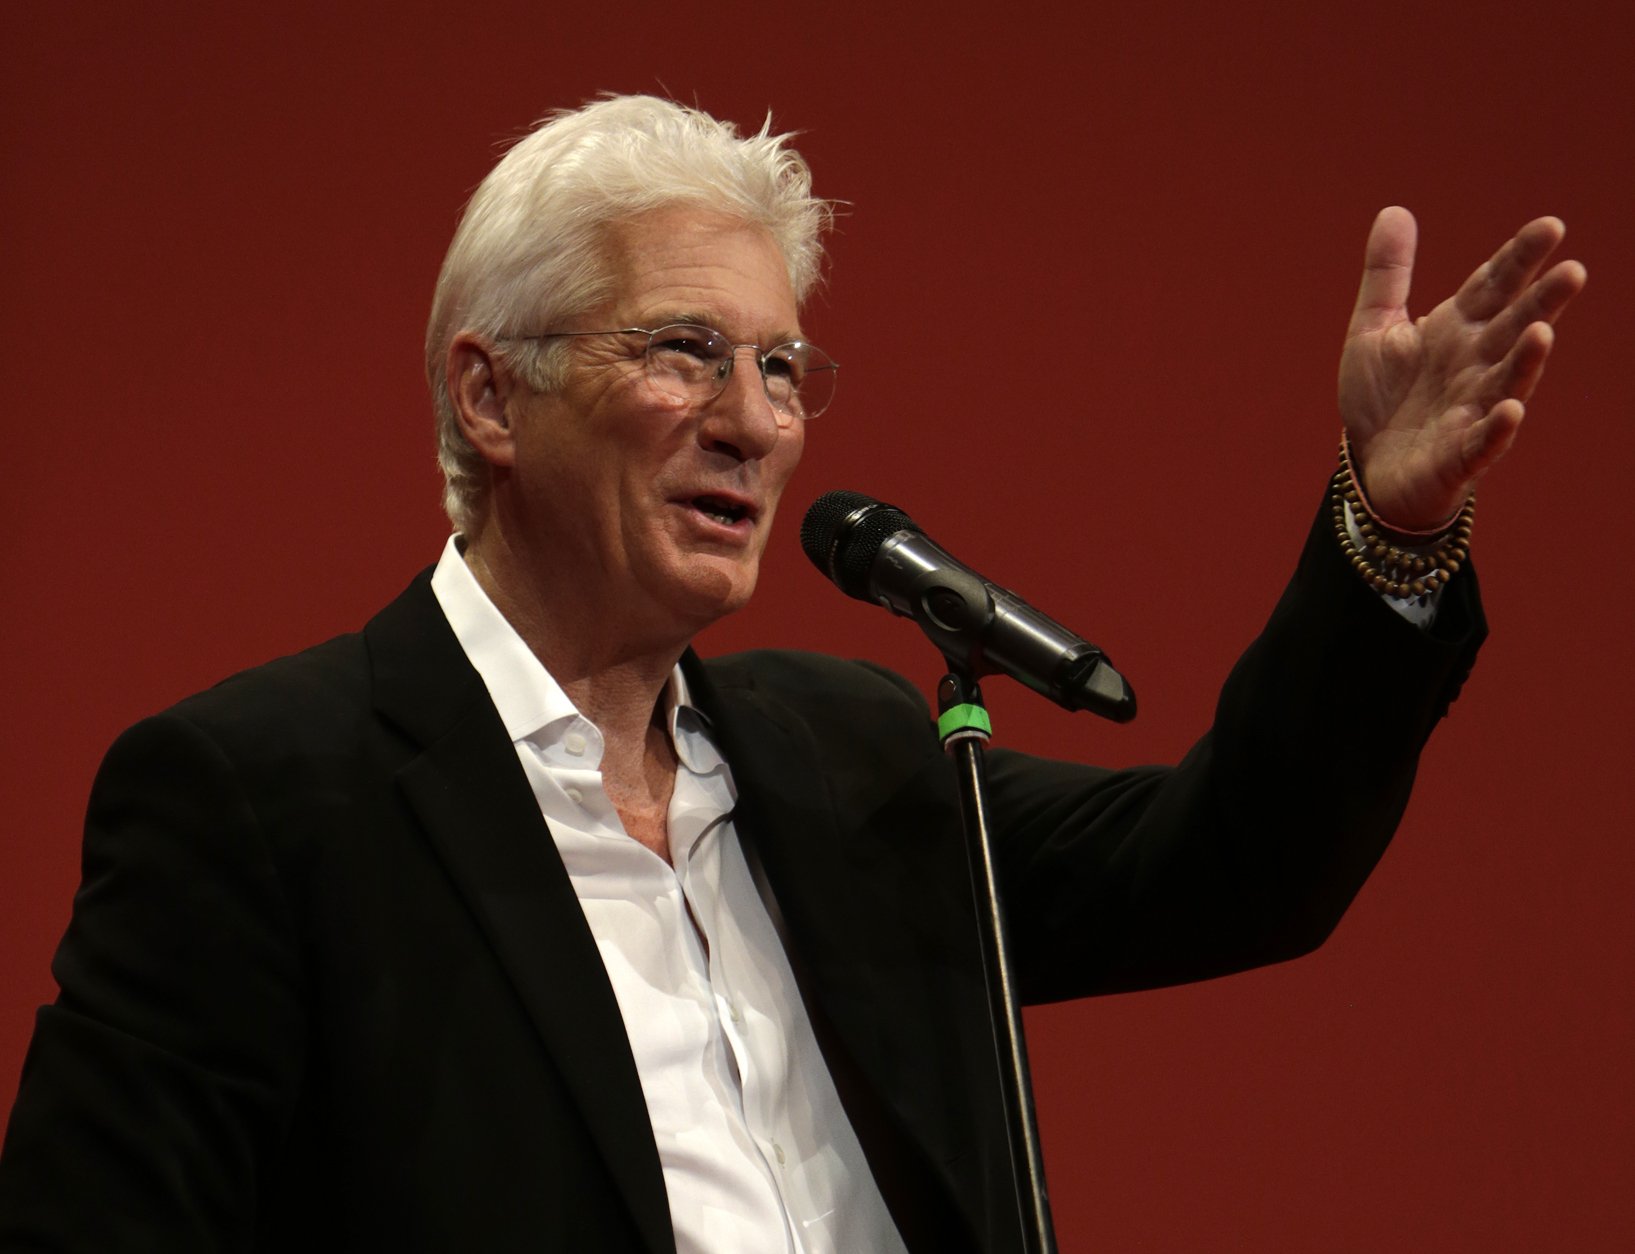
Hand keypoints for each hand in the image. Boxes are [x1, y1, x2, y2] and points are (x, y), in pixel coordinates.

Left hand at [1338, 207, 1585, 530]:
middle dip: (1542, 302)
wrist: (1370, 467)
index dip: (1520, 258)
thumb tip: (1394, 209)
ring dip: (1527, 359)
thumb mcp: (1375, 329)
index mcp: (1456, 329)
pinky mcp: (1459, 455)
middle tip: (1573, 271)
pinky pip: (1482, 440)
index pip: (1494, 285)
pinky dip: (1497, 426)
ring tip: (1542, 331)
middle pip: (1513, 327)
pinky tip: (1511, 409)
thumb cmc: (1383, 398)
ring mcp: (1472, 409)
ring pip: (1507, 380)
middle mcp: (1474, 365)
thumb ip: (1387, 275)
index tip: (1551, 226)